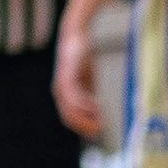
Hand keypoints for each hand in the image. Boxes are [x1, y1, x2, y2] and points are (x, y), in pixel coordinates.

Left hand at [54, 9, 103, 142]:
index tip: (98, 133)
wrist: (76, 35)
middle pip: (70, 118)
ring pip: (71, 109)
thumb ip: (94, 93)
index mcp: (66, 95)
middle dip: (85, 127)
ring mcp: (63, 85)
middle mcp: (61, 92)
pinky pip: (75, 95)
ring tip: (100, 123)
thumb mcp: (90, 79)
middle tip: (100, 131)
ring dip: (86, 119)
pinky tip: (97, 107)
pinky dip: (86, 104)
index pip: (72, 119)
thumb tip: (107, 109)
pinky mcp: (68, 76)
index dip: (84, 128)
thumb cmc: (84, 58)